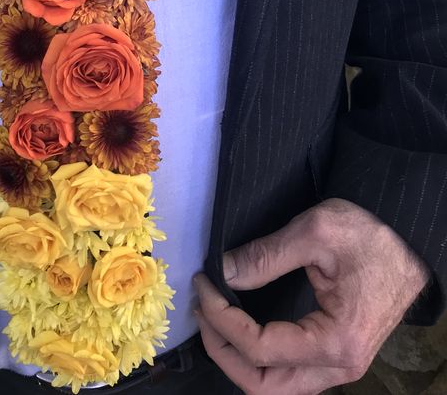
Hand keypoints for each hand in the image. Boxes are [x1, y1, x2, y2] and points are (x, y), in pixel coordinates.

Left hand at [194, 198, 431, 394]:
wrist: (410, 240)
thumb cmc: (370, 234)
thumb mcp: (316, 232)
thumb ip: (265, 255)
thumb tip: (222, 270)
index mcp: (336, 342)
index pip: (260, 349)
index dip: (222, 319)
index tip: (203, 284)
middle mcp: (339, 367)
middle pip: (263, 385)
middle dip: (223, 351)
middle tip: (202, 308)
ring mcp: (339, 366)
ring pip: (276, 386)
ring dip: (238, 359)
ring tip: (215, 318)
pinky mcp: (336, 356)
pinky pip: (289, 374)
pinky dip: (258, 358)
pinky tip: (240, 328)